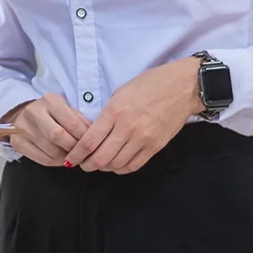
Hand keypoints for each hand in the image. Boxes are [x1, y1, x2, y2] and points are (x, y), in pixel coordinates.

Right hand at [2, 93, 90, 166]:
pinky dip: (56, 162)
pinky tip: (61, 158)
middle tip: (83, 153)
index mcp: (50, 100)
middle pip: (58, 136)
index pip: (72, 123)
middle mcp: (33, 111)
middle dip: (74, 148)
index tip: (93, 144)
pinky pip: (42, 159)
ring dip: (66, 157)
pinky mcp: (17, 142)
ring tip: (73, 155)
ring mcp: (22, 127)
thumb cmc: (52, 113)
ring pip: (51, 150)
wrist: (25, 112)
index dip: (85, 137)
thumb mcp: (67, 109)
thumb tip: (95, 136)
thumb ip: (80, 120)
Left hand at [64, 56, 202, 173]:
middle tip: (82, 164)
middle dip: (87, 165)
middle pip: (101, 158)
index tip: (70, 159)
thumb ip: (107, 113)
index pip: (89, 141)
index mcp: (115, 111)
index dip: (77, 154)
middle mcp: (127, 128)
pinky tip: (116, 164)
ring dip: (104, 167)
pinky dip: (121, 168)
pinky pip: (134, 165)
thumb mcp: (121, 92)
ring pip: (116, 164)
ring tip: (98, 164)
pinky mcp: (155, 147)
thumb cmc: (150, 84)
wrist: (182, 87)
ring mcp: (143, 139)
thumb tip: (95, 131)